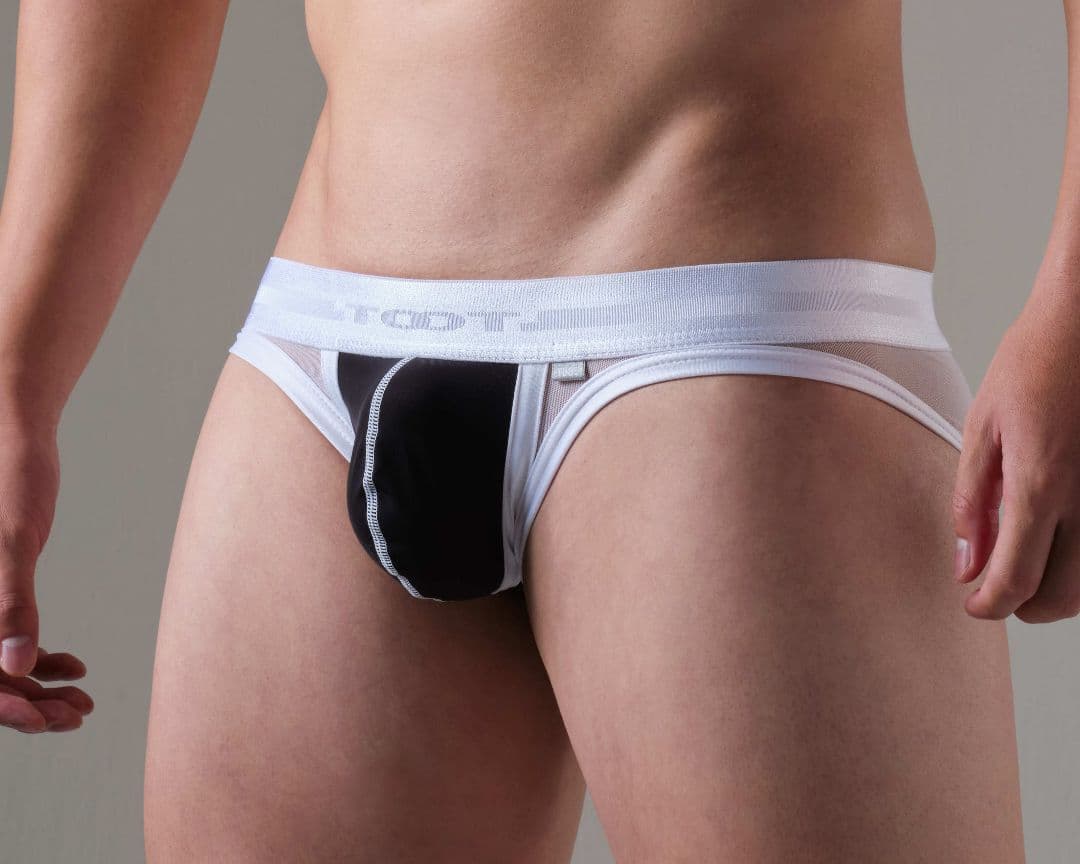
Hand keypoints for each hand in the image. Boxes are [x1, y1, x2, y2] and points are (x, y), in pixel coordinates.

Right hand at [0, 417, 91, 729]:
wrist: (15, 439)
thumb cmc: (10, 481)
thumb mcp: (13, 543)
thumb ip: (10, 603)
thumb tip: (14, 663)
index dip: (2, 704)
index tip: (44, 718)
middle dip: (25, 706)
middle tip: (76, 716)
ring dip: (36, 690)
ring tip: (83, 705)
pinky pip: (8, 640)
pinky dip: (39, 659)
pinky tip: (77, 665)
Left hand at [952, 268, 1079, 621]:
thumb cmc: (1034, 361)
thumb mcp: (983, 426)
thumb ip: (973, 500)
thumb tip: (966, 562)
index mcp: (1041, 485)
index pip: (1015, 581)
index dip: (988, 605)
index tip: (973, 606)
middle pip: (1062, 598)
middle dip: (1024, 605)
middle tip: (996, 588)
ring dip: (1059, 588)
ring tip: (1026, 560)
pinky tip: (1061, 532)